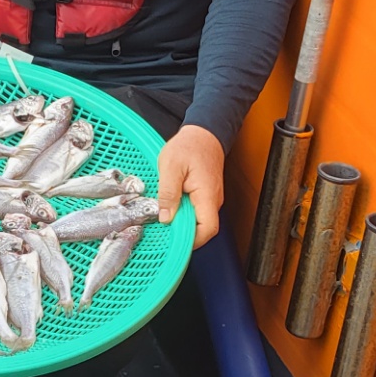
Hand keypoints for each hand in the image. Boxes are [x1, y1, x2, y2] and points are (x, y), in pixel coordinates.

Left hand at [157, 124, 224, 248]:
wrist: (203, 134)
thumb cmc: (189, 146)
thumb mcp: (171, 166)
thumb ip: (168, 193)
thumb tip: (165, 217)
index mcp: (207, 195)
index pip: (208, 229)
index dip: (193, 241)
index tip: (174, 242)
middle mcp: (213, 201)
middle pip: (202, 229)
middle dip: (182, 233)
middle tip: (162, 230)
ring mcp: (210, 199)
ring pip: (198, 221)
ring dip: (181, 223)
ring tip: (164, 216)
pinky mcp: (204, 197)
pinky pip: (195, 212)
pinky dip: (182, 214)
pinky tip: (169, 208)